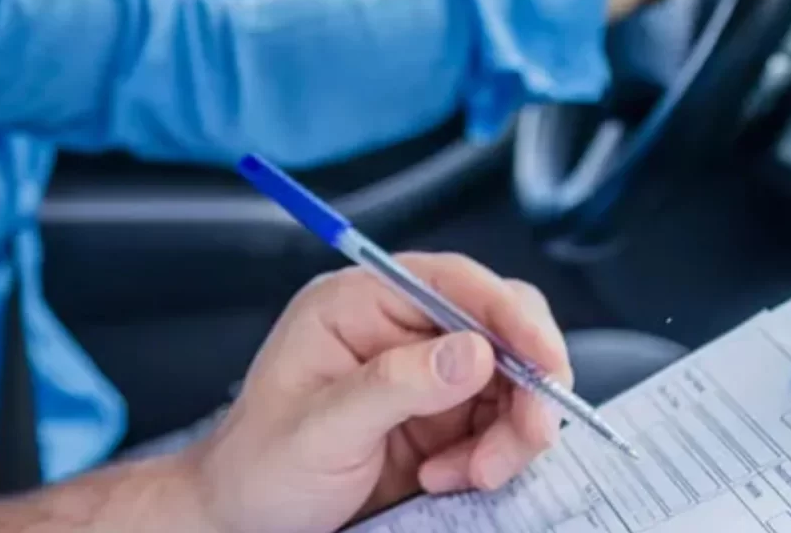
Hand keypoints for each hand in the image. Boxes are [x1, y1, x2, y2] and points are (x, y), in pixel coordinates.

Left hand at [185, 256, 570, 532]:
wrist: (246, 519)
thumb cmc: (260, 465)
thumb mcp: (320, 428)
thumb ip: (395, 386)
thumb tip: (473, 351)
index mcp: (356, 305)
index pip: (450, 282)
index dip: (507, 312)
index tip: (545, 359)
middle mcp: (397, 331)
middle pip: (498, 329)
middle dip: (525, 383)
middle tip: (530, 434)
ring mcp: (424, 376)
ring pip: (511, 382)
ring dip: (511, 432)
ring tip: (468, 473)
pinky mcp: (441, 420)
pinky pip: (500, 425)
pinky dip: (494, 455)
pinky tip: (452, 477)